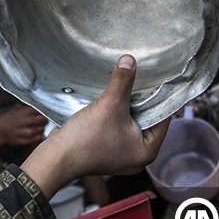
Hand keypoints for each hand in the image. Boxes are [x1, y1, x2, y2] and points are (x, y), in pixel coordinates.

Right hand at [0, 104, 46, 147]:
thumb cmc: (6, 119)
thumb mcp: (16, 108)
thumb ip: (27, 107)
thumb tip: (37, 106)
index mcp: (27, 111)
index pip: (43, 110)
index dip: (41, 112)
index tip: (39, 114)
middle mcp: (30, 120)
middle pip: (44, 120)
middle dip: (42, 121)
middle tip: (37, 121)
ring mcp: (29, 131)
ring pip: (42, 129)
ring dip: (39, 129)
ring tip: (32, 128)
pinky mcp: (27, 140)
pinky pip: (38, 138)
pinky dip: (36, 136)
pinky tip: (30, 134)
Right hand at [21, 55, 169, 196]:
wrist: (56, 157)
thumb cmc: (86, 140)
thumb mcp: (110, 105)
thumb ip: (122, 81)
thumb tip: (129, 60)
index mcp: (147, 151)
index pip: (162, 118)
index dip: (159, 98)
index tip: (157, 79)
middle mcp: (137, 156)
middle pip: (146, 120)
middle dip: (139, 101)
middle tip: (139, 80)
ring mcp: (121, 154)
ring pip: (129, 122)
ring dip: (124, 106)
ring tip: (123, 88)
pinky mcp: (106, 150)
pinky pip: (116, 127)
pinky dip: (113, 115)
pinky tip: (109, 101)